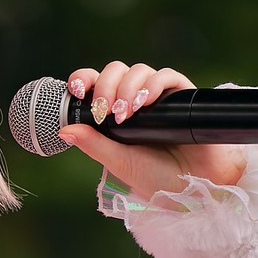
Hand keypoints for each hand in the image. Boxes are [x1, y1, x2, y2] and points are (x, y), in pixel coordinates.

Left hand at [58, 59, 246, 199]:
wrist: (194, 186)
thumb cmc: (156, 178)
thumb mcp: (118, 162)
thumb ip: (93, 144)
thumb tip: (64, 130)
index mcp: (115, 114)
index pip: (96, 84)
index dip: (85, 79)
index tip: (76, 88)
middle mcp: (135, 101)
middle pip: (116, 72)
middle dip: (106, 85)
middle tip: (105, 111)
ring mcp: (159, 97)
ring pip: (139, 71)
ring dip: (127, 88)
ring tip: (126, 115)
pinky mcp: (182, 96)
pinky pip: (167, 76)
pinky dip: (153, 84)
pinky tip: (147, 101)